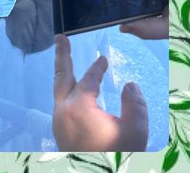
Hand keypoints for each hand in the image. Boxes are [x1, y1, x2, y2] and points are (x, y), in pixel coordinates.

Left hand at [52, 34, 148, 150]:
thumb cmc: (116, 156)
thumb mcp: (135, 133)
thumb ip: (135, 105)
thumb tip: (131, 85)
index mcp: (79, 107)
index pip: (88, 79)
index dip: (97, 68)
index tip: (103, 59)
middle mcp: (63, 110)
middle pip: (61, 76)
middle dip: (62, 55)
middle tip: (60, 37)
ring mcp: (58, 122)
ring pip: (58, 89)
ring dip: (63, 73)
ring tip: (65, 59)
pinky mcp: (59, 133)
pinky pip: (60, 103)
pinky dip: (65, 90)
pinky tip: (72, 91)